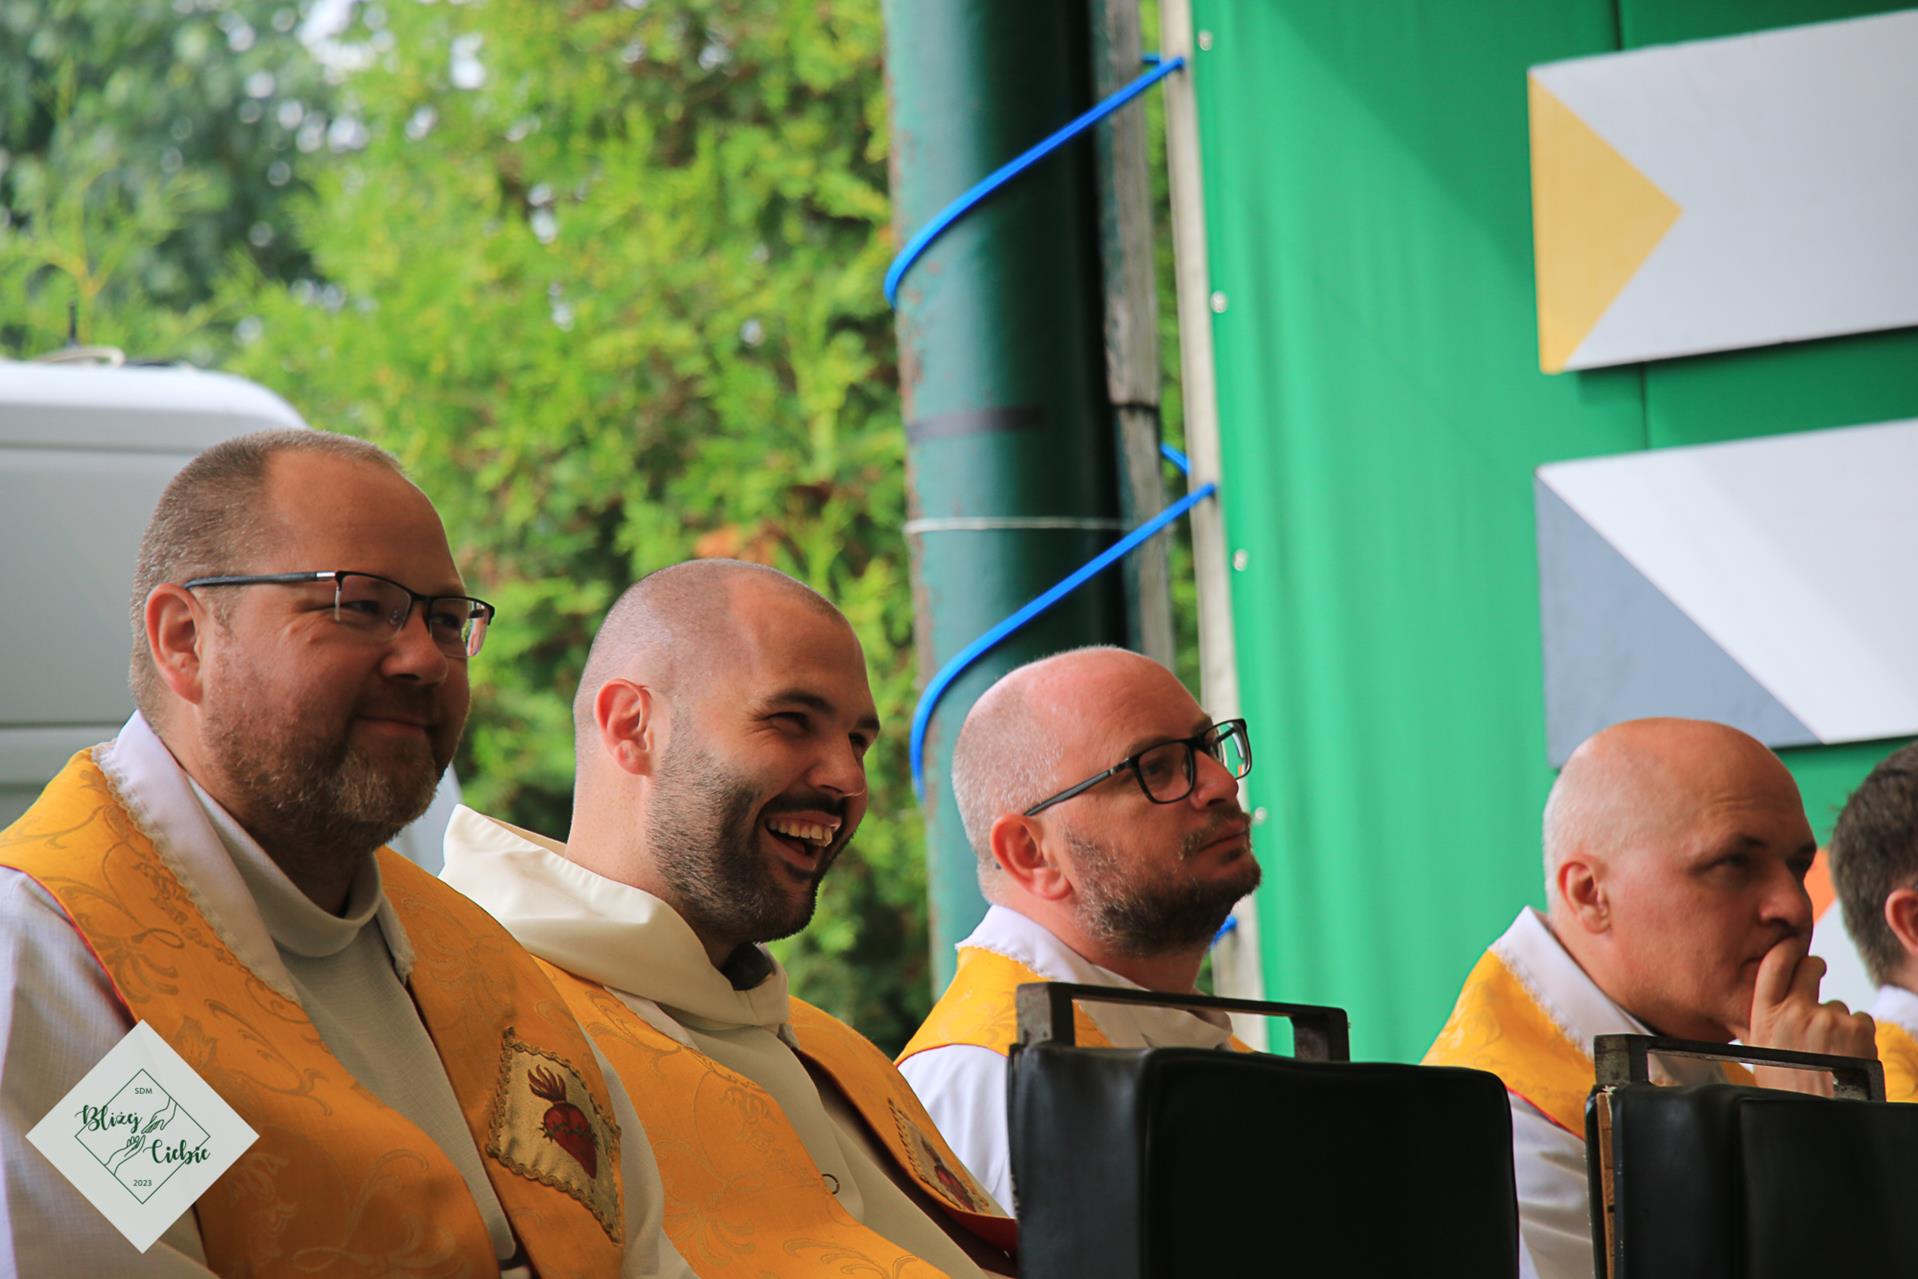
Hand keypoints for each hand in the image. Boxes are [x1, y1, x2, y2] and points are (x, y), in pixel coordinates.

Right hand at [1744, 935, 1876, 1095]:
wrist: (1820, 1118)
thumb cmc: (1788, 1092)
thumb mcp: (1761, 1054)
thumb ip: (1768, 1024)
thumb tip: (1776, 1006)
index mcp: (1765, 1016)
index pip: (1774, 964)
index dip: (1786, 949)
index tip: (1792, 946)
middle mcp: (1795, 1011)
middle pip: (1808, 968)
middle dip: (1815, 967)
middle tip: (1817, 970)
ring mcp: (1828, 1018)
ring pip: (1838, 1005)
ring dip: (1838, 1022)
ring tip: (1833, 1053)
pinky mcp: (1858, 1028)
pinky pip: (1860, 1020)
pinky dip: (1859, 1036)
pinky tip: (1848, 1056)